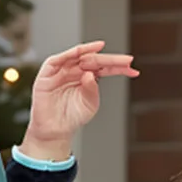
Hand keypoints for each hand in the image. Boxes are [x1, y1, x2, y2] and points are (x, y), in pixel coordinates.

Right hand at [20, 40, 138, 161]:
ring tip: (107, 54)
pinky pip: (60, 59)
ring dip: (94, 54)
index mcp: (88, 78)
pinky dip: (73, 53)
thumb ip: (92, 90)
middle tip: (127, 61)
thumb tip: (90, 74)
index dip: (118, 67)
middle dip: (111, 60)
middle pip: (95, 61)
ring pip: (79, 57)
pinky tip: (86, 52)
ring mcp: (62, 70)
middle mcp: (76, 71)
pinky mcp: (48, 71)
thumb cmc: (73, 117)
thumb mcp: (89, 104)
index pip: (105, 69)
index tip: (132, 68)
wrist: (55, 130)